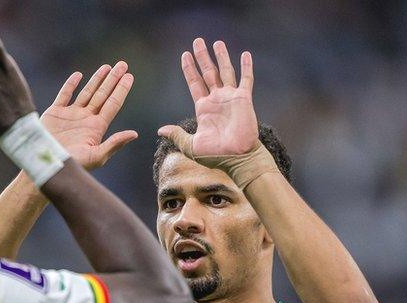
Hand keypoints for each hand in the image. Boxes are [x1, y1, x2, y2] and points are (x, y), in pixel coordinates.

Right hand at [42, 63, 137, 169]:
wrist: (44, 163)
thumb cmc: (71, 164)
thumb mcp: (96, 156)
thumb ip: (114, 144)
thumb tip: (135, 134)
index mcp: (96, 128)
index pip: (113, 104)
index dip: (121, 90)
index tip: (130, 76)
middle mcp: (86, 119)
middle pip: (103, 95)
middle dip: (113, 80)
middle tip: (123, 65)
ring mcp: (71, 115)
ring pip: (87, 93)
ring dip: (97, 79)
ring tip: (107, 67)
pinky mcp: (55, 113)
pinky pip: (64, 95)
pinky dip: (71, 85)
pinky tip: (78, 75)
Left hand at [158, 39, 257, 159]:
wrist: (237, 158)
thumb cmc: (215, 155)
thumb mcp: (190, 145)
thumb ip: (177, 134)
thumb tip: (160, 130)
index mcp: (203, 108)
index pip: (194, 83)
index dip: (189, 69)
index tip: (184, 55)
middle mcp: (216, 100)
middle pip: (208, 72)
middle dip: (202, 57)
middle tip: (197, 41)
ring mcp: (230, 98)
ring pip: (225, 71)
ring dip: (221, 57)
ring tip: (216, 42)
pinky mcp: (243, 99)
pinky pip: (246, 80)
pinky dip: (246, 67)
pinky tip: (245, 54)